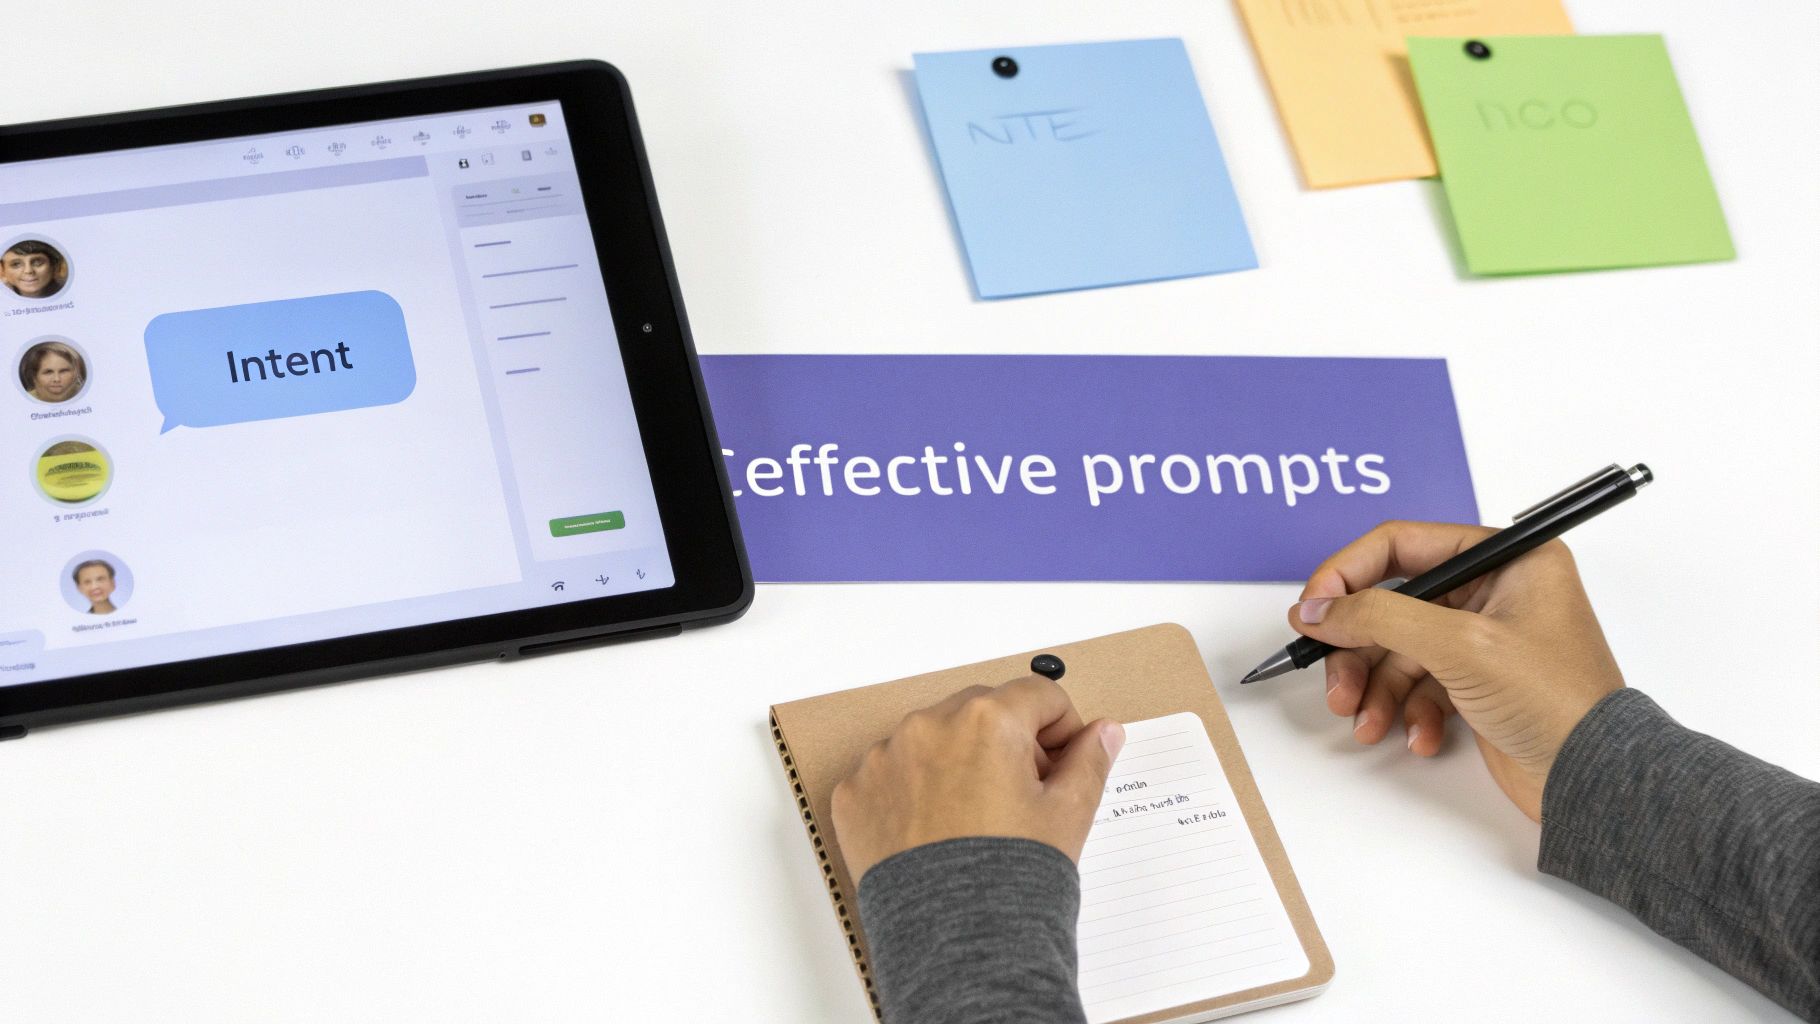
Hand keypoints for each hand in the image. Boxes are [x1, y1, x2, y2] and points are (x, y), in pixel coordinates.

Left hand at [830, 676, 1126, 881]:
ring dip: (956, 761)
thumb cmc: (1011, 877)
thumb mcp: (1068, 814)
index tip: (1062, 762)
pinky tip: (934, 832)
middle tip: (1022, 795)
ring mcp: (884, 759)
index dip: (1061, 729)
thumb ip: (1089, 761)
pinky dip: (913, 791)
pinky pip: (890, 773)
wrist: (955, 941)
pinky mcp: (854, 793)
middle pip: (982, 710)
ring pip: (933, 738)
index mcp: (987, 720)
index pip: (1038, 697)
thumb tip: (1104, 733)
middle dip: (1008, 741)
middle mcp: (928, 726)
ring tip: (975, 819)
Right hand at [1290, 521, 1625, 821]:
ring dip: (1374, 688)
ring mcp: (1484, 639)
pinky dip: (1406, 711)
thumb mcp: (1462, 645)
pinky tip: (1416, 736)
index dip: (1349, 574)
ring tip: (1366, 721)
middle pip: (1392, 603)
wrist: (1596, 783)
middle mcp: (1495, 591)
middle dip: (1358, 648)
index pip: (1403, 544)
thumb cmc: (1558, 703)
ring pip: (1398, 650)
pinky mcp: (1477, 682)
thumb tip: (1320, 609)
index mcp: (1507, 559)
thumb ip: (1382, 617)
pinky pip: (1417, 685)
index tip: (1313, 609)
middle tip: (1334, 682)